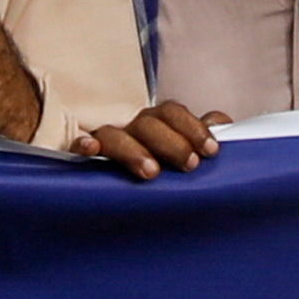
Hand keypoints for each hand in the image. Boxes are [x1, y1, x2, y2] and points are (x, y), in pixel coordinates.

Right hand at [75, 98, 230, 179]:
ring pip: (115, 135)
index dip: (193, 128)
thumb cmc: (151, 163)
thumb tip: (222, 122)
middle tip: (190, 165)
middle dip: (172, 142)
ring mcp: (103, 140)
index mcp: (154, 123)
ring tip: (151, 173)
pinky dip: (84, 144)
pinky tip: (90, 149)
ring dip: (133, 150)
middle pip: (148, 123)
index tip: (211, 151)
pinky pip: (75, 143)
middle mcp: (128, 127)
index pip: (172, 113)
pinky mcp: (78, 154)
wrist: (105, 185)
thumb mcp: (176, 149)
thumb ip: (197, 134)